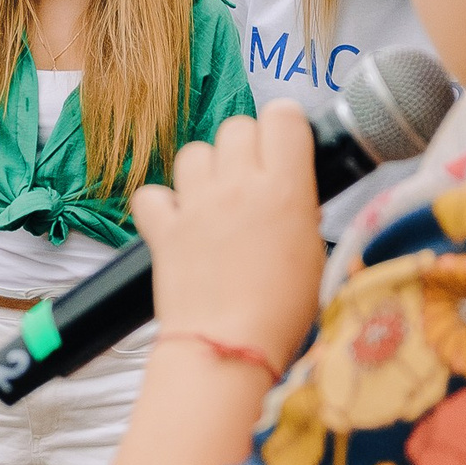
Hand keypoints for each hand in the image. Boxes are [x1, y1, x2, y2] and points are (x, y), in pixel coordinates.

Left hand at [131, 107, 324, 371]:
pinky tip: (177, 222)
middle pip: (237, 126)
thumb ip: (300, 209)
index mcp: (285, 188)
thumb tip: (290, 195)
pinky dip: (161, 203)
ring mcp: (196, 204)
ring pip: (194, 151)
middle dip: (245, 147)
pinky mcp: (163, 228)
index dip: (284, 127)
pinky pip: (152, 193)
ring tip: (215, 202)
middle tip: (252, 182)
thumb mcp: (313, 253)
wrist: (228, 348)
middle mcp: (238, 185)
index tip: (285, 146)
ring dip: (205, 170)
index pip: (283, 116)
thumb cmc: (282, 311)